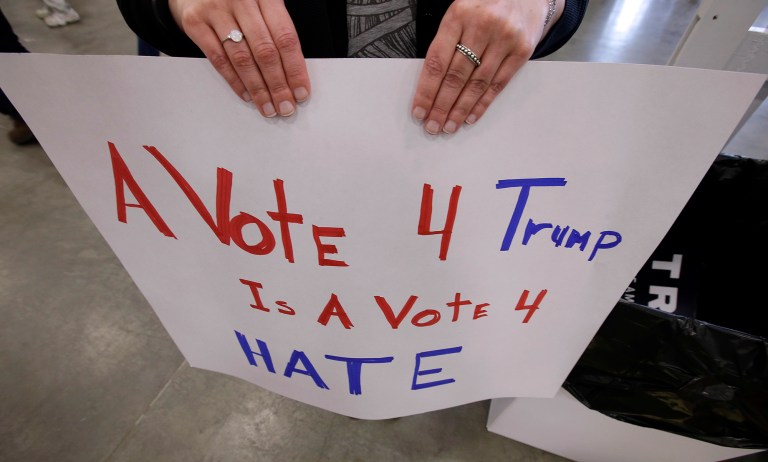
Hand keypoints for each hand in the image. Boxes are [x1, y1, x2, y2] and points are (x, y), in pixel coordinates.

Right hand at [169, 0, 310, 116]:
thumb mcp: (263, 4)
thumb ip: (276, 31)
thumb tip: (292, 75)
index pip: (285, 38)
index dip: (295, 69)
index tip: (300, 92)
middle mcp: (241, 0)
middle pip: (265, 51)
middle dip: (278, 85)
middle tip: (285, 106)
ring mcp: (216, 10)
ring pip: (242, 58)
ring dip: (257, 89)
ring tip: (267, 107)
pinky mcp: (195, 22)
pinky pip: (218, 58)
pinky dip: (234, 81)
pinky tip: (246, 94)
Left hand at [411, 0, 560, 133]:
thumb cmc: (486, 4)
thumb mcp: (460, 11)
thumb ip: (446, 40)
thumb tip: (430, 82)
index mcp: (458, 15)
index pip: (437, 61)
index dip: (426, 90)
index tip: (419, 110)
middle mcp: (481, 27)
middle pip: (456, 76)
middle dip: (441, 106)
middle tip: (432, 126)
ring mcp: (504, 39)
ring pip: (477, 83)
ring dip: (460, 109)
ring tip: (449, 126)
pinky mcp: (522, 50)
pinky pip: (499, 83)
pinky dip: (483, 103)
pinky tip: (471, 117)